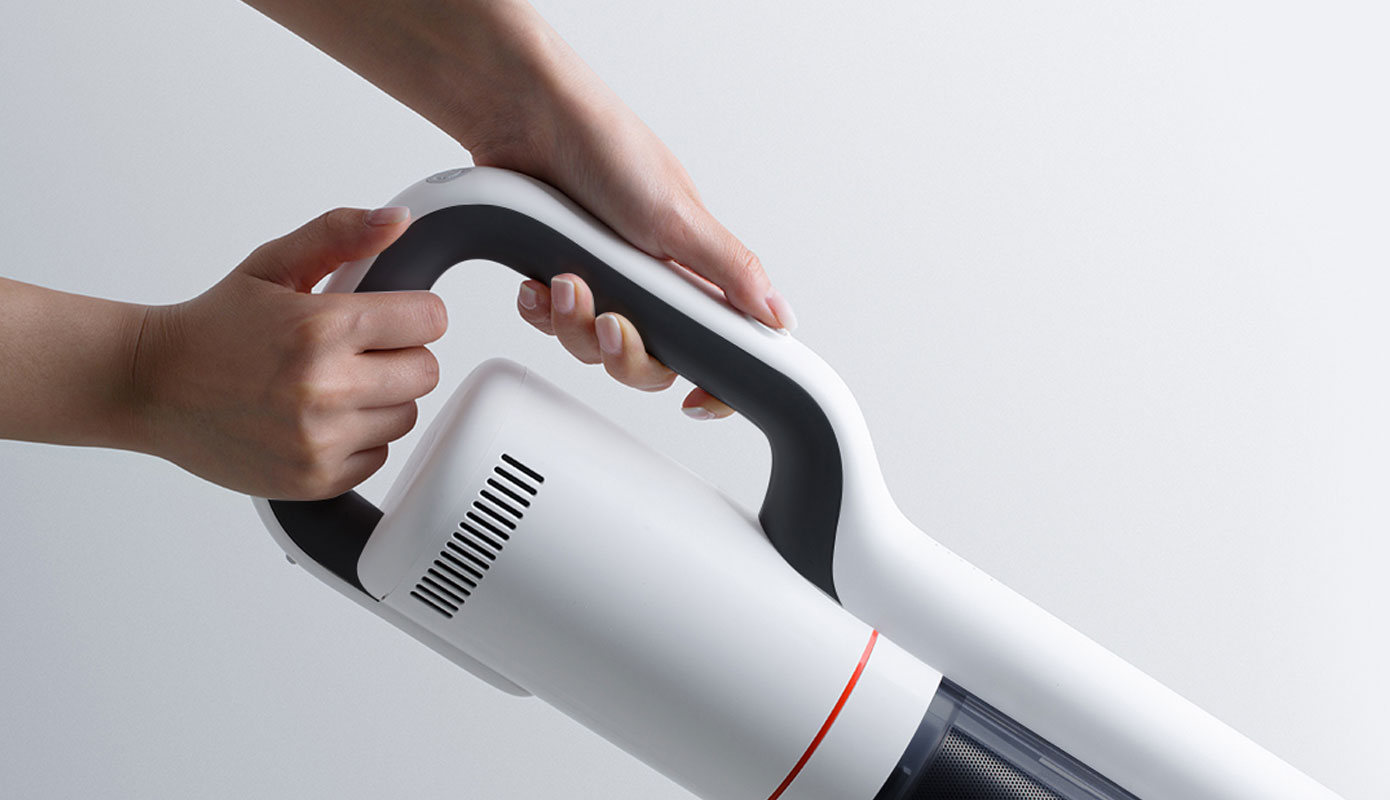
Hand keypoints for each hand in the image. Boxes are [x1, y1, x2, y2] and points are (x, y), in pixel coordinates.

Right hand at [132, 207, 445, 498]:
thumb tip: (397, 221)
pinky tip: (322, 419)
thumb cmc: (214, 327)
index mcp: (322, 328)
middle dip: (400, 355)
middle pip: (426, 371)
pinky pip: (380, 456)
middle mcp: (325, 387)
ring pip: (407, 415)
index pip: (430, 320)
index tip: (392, 317)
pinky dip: (359, 439)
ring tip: (334, 384)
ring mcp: (321, 439)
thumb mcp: (273, 265)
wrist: (152, 388)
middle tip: (357, 351)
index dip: (414, 314)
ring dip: (383, 399)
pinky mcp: (316, 478)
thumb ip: (339, 235)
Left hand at [469, 10, 798, 420]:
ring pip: (593, 347)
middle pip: (649, 362)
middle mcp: (652, 281)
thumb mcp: (680, 217)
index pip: (719, 345)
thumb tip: (781, 318)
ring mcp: (604, 279)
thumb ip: (732, 271)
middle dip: (623, 352)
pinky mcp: (558, 273)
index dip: (712, 382)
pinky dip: (542, 309)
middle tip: (611, 322)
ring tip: (564, 281)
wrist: (525, 119)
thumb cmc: (607, 148)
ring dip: (575, 324)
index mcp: (693, 271)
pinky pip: (551, 324)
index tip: (693, 402)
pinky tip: (538, 281)